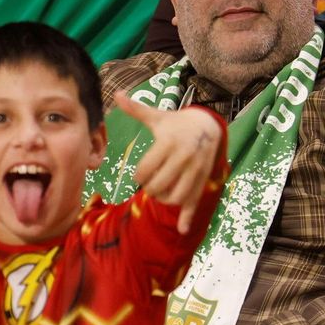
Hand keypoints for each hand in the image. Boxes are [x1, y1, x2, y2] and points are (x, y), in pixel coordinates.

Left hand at [115, 94, 222, 231]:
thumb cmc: (177, 123)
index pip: (146, 169)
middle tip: (148, 184)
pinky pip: (195, 202)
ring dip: (163, 200)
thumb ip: (136, 109)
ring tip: (159, 193)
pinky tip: (180, 229)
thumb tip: (116, 94)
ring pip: (176, 196)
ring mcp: (195, 171)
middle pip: (159, 185)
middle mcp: (183, 157)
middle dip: (149, 189)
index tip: (139, 174)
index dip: (138, 176)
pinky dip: (188, 217)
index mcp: (168, 142)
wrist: (208, 126)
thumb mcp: (158, 116)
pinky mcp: (202, 180)